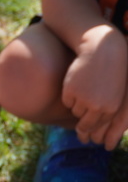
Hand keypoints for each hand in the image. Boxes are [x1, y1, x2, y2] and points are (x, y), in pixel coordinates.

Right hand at [63, 26, 127, 143]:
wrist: (102, 51)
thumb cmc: (110, 72)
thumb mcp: (113, 93)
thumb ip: (105, 109)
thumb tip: (90, 129)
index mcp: (111, 108)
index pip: (97, 125)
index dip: (90, 127)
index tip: (85, 130)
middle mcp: (98, 106)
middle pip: (84, 124)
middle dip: (81, 126)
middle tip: (79, 128)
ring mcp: (83, 99)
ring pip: (75, 112)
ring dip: (77, 105)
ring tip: (84, 90)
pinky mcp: (71, 91)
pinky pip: (67, 102)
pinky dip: (69, 96)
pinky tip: (77, 84)